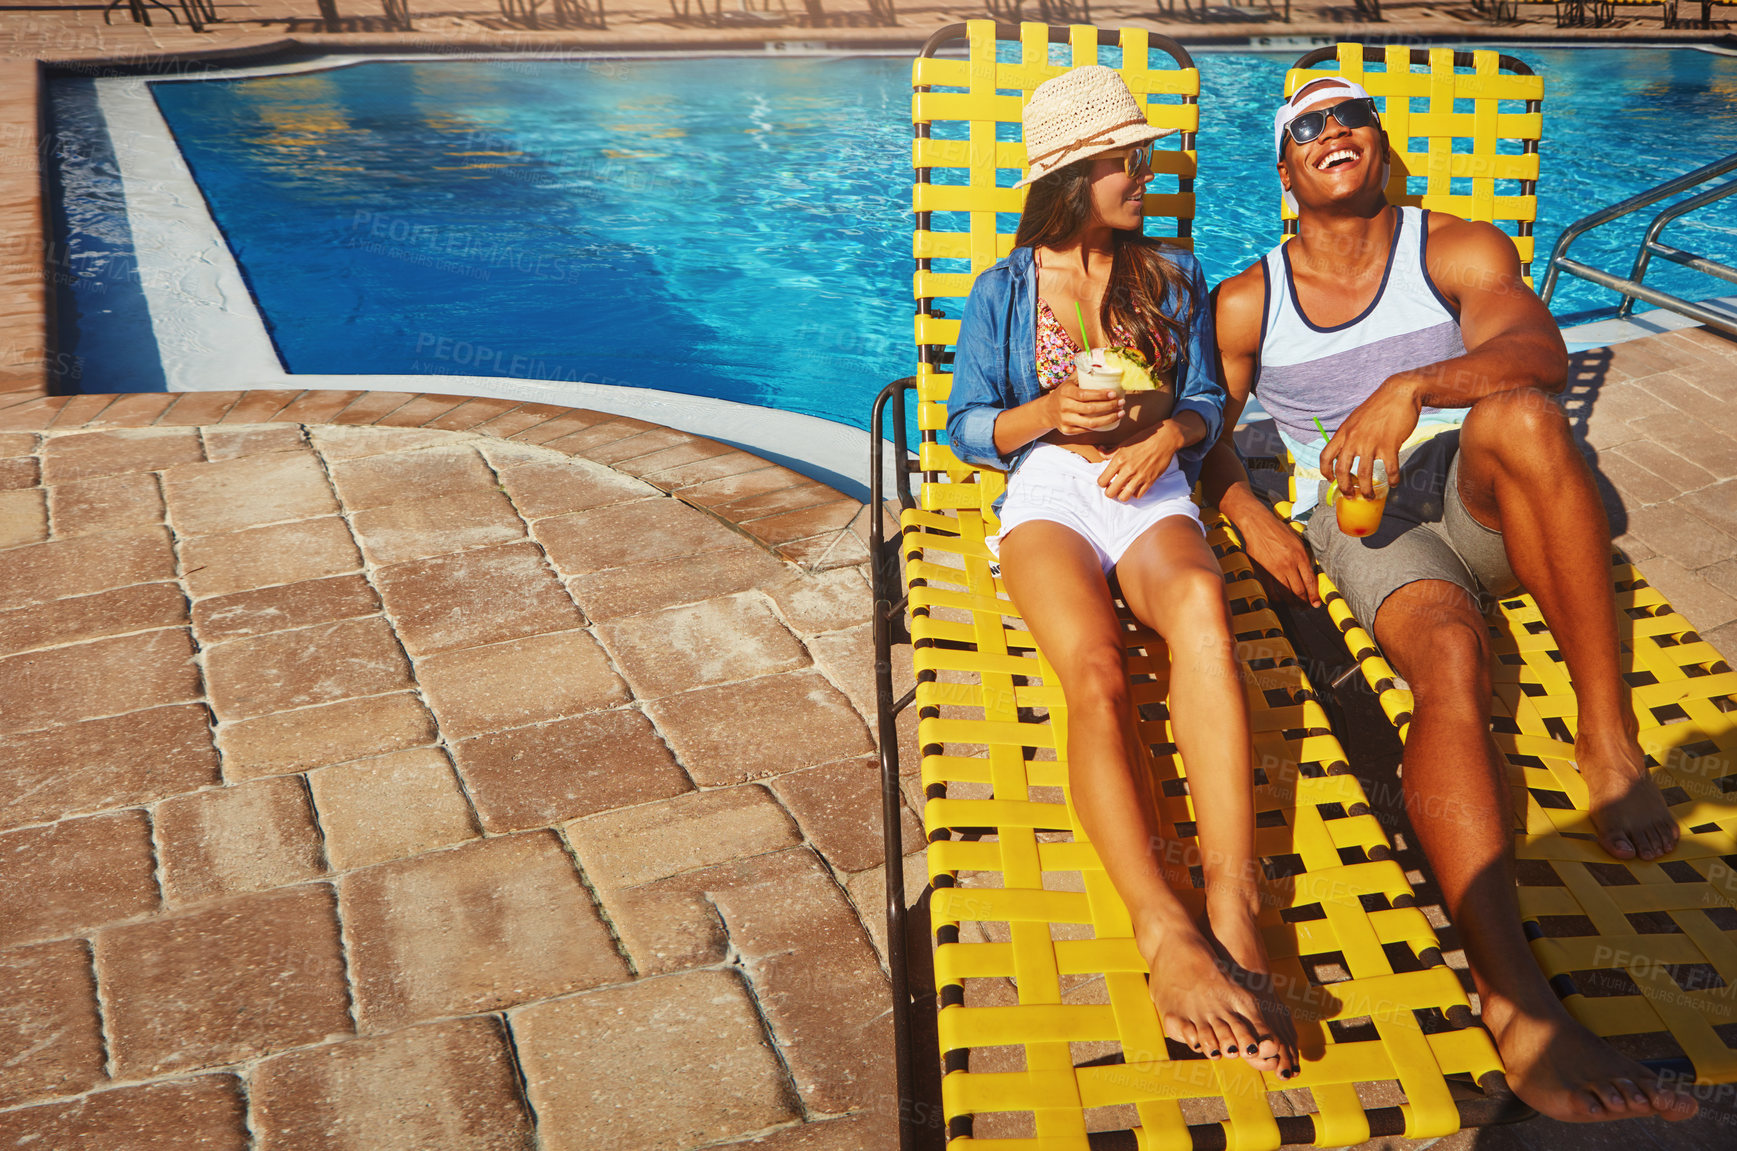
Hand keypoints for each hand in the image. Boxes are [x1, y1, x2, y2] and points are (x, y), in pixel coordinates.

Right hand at [1047, 378, 1123, 435]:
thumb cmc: (1064, 394)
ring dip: (1109, 419)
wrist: (1047, 411)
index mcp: (1065, 392)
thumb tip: (1101, 362)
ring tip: (1120, 413)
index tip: (1114, 393)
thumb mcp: (1069, 382)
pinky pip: (1087, 429)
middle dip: (1109, 406)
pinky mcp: (1067, 430)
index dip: (1100, 395)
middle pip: (1090, 409)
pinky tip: (1109, 420)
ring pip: (1091, 423)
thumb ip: (1083, 374)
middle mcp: (1064, 407)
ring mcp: (1065, 420)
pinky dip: (1100, 426)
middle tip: (1121, 402)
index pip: (1085, 394)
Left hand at [1100, 422, 1182, 502]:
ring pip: (1124, 497)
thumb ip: (1110, 451)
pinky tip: (1134, 487)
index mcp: (1118, 460)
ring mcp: (1139, 476)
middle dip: (1109, 492)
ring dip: (1121, 495)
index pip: (1102, 480)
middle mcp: (1127, 470)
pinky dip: (1135, 493)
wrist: (1164, 439)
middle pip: (1110, 492)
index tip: (1105, 481)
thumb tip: (1100, 450)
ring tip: (1122, 490)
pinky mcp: (1150, 480)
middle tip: (1112, 488)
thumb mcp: (1124, 443)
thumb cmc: (1143, 439)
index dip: (1101, 483)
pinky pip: (1138, 495)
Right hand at [1235, 502, 1319, 606]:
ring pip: (1286, 593)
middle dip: (1304, 601)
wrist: (1258, 525)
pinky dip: (1277, 597)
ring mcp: (1275, 569)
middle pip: (1299, 590)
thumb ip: (1304, 556)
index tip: (1316, 603)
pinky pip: (1271, 590)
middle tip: (1306, 606)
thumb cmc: (1278, 530)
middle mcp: (1289, 564)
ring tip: (1295, 605)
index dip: (1314, 595)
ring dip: (1292, 602)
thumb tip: (1309, 572)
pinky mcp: (1263, 571)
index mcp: (1300, 556)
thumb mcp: (1297, 540)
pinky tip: (1280, 599)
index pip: (1310, 581)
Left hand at [1319, 375, 1420, 498]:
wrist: (1399, 393)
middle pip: (1342, 471)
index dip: (1325, 472)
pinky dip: (1392, 479)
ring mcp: (1371, 443)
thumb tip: (1345, 450)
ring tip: (1370, 496)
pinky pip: (1390, 469)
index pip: (1325, 456)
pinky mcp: (1390, 445)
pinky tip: (1394, 483)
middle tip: (1350, 495)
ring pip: (1365, 475)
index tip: (1330, 480)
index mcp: (1343, 433)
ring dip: (1367, 490)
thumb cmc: (1378, 406)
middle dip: (1345, 488)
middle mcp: (1354, 439)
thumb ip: (1349, 435)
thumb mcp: (1355, 419)